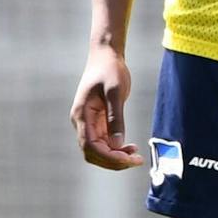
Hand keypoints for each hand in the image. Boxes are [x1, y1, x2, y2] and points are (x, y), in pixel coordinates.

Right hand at [70, 44, 142, 169]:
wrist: (106, 56)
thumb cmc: (110, 70)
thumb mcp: (115, 92)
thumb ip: (116, 118)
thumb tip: (117, 144)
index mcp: (81, 114)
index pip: (90, 145)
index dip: (108, 157)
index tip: (127, 159)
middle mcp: (82, 122)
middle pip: (93, 153)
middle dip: (113, 161)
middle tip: (136, 161)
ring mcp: (89, 123)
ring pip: (98, 150)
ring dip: (115, 157)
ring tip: (136, 156)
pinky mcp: (97, 122)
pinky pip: (104, 143)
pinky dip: (116, 149)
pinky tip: (130, 148)